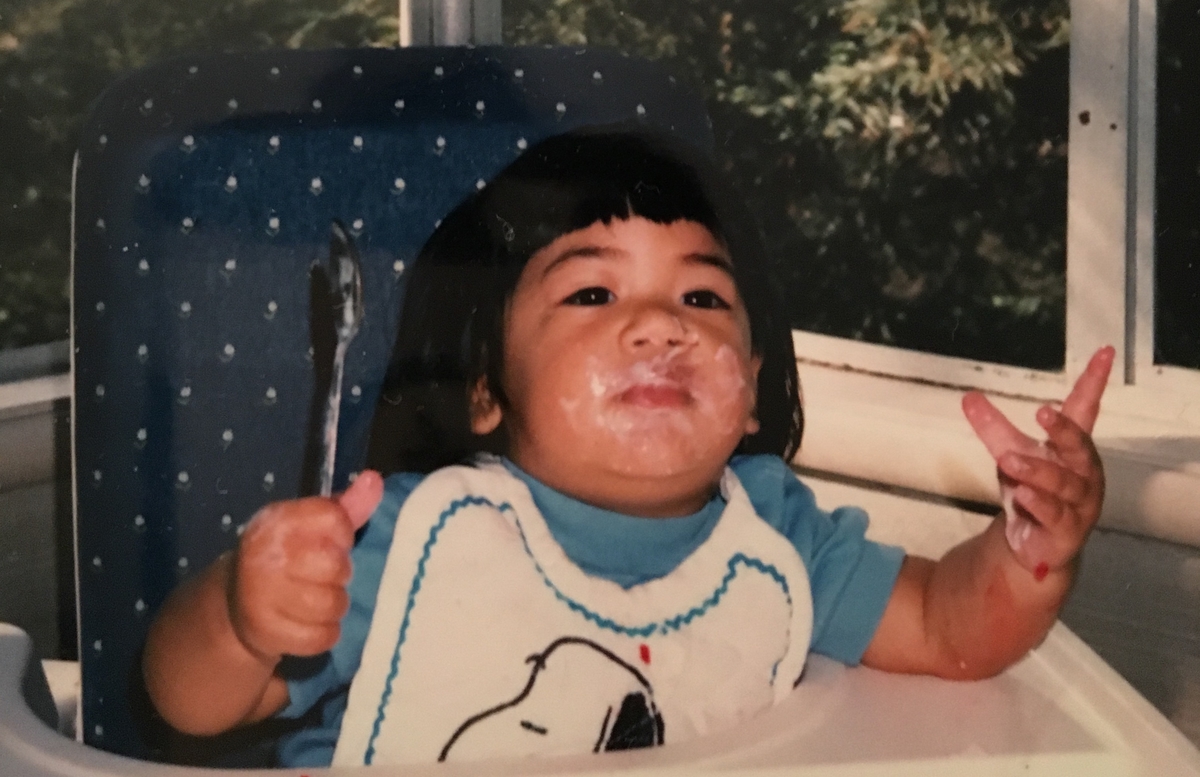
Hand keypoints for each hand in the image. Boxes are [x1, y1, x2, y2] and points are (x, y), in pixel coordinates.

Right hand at [227, 470, 383, 661]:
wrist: (237, 605)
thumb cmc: (288, 558)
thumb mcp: (310, 526)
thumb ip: (346, 507)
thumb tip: (374, 480)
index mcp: (278, 521)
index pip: (334, 520)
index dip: (342, 534)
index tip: (331, 542)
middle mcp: (265, 555)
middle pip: (336, 566)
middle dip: (339, 574)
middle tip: (323, 576)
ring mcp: (262, 596)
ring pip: (332, 604)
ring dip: (333, 606)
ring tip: (318, 600)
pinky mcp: (268, 633)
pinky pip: (322, 637)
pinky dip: (323, 633)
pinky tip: (309, 623)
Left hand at [962, 347, 1113, 576]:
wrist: (1031, 543)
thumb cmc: (1031, 490)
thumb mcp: (1008, 453)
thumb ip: (991, 427)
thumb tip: (968, 396)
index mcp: (1071, 448)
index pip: (1085, 409)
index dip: (1094, 382)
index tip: (1104, 352)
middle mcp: (1083, 473)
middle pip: (1080, 447)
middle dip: (1064, 430)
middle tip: (1044, 412)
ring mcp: (1079, 503)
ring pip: (1064, 484)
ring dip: (1038, 471)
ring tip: (1008, 461)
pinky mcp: (1066, 531)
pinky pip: (1055, 515)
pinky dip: (1039, 504)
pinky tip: (1022, 495)